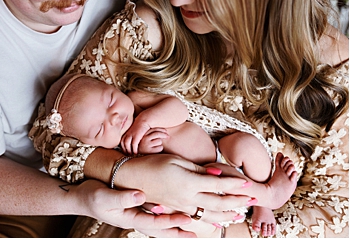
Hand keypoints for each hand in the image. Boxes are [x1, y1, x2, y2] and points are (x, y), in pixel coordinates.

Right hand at [72, 179, 195, 237]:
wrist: (81, 198)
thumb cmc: (91, 197)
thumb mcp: (104, 196)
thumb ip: (121, 197)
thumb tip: (140, 196)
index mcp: (129, 218)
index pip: (154, 223)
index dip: (171, 222)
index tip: (187, 220)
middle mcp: (134, 219)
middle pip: (159, 231)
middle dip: (176, 233)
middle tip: (194, 234)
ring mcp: (133, 216)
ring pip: (157, 226)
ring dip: (172, 229)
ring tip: (188, 229)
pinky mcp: (133, 210)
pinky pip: (152, 219)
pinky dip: (164, 221)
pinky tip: (172, 216)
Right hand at [116, 154, 252, 223]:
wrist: (128, 179)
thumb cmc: (151, 164)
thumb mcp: (175, 160)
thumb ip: (197, 169)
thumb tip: (218, 173)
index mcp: (188, 182)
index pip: (219, 185)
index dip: (235, 185)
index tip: (249, 184)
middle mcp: (187, 197)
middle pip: (218, 202)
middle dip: (237, 202)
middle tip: (253, 201)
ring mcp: (180, 206)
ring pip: (209, 213)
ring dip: (227, 214)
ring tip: (240, 214)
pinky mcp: (175, 210)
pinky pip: (197, 218)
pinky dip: (210, 220)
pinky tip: (218, 222)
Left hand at [121, 122, 150, 154]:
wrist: (144, 120)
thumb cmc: (140, 126)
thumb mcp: (134, 131)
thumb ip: (131, 135)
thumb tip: (131, 141)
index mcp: (126, 133)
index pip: (121, 141)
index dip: (122, 147)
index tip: (125, 152)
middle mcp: (127, 134)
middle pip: (123, 143)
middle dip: (124, 150)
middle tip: (127, 155)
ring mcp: (131, 135)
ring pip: (127, 144)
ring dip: (129, 151)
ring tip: (131, 155)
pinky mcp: (137, 136)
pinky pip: (134, 144)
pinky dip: (134, 149)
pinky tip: (136, 153)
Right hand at [136, 128, 168, 154]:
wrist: (137, 155)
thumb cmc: (144, 146)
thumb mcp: (145, 139)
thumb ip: (151, 134)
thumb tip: (164, 131)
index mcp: (143, 135)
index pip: (154, 129)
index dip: (161, 129)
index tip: (166, 131)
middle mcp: (144, 139)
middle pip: (157, 134)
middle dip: (164, 135)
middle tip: (168, 137)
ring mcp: (147, 145)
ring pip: (159, 141)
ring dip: (160, 143)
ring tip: (156, 146)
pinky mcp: (149, 151)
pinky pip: (160, 147)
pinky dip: (160, 148)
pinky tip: (156, 150)